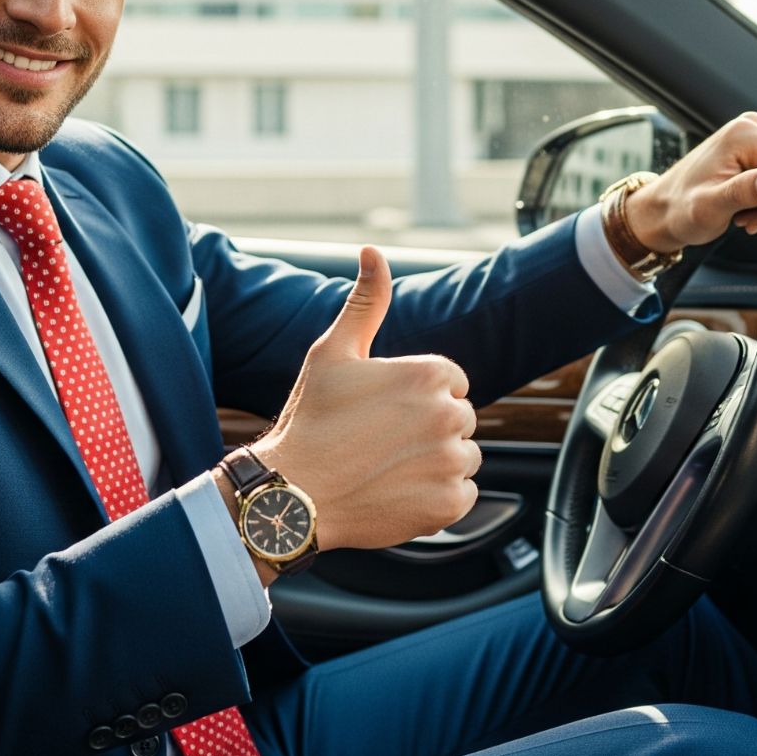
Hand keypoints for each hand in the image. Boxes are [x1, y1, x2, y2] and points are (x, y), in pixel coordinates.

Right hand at [247, 247, 480, 552]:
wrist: (293, 493)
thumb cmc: (311, 419)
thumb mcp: (333, 351)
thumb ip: (366, 301)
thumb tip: (373, 251)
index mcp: (428, 373)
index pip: (450, 382)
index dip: (416, 396)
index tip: (383, 412)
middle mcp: (449, 414)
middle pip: (459, 418)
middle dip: (429, 428)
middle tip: (380, 441)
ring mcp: (451, 461)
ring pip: (463, 456)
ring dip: (436, 462)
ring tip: (387, 467)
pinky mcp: (450, 504)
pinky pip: (462, 494)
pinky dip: (438, 497)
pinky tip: (398, 491)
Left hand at [620, 111, 756, 253]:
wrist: (661, 210)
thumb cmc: (680, 210)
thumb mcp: (710, 207)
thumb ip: (742, 193)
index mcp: (745, 134)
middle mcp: (752, 126)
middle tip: (754, 218)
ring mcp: (753, 133)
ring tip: (746, 214)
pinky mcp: (754, 145)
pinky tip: (748, 207)